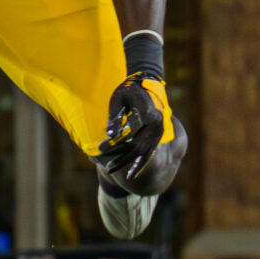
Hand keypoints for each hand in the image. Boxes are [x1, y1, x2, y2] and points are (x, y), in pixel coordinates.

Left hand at [94, 74, 172, 191]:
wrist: (147, 83)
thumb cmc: (129, 90)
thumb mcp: (118, 99)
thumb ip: (114, 117)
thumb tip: (109, 135)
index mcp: (147, 114)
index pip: (128, 134)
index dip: (114, 143)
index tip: (100, 149)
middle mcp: (156, 125)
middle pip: (137, 147)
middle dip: (122, 158)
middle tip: (108, 169)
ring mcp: (159, 131)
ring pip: (145, 152)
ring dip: (131, 164)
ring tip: (122, 175)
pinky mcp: (158, 135)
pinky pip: (149, 151)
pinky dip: (140, 161)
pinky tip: (132, 171)